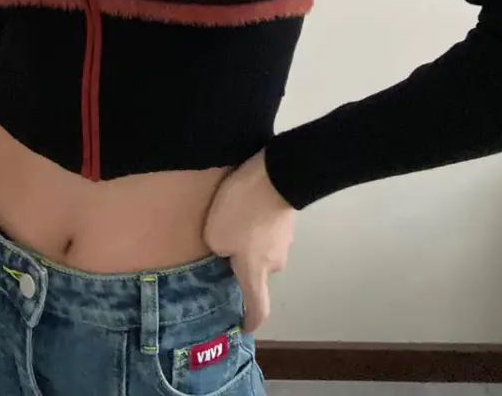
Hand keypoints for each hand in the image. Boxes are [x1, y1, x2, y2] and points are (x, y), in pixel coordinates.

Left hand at [202, 146, 295, 334]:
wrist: (276, 175)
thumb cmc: (243, 212)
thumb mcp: (215, 235)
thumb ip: (218, 249)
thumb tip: (228, 248)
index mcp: (256, 273)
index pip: (259, 308)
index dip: (252, 320)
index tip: (245, 326)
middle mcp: (275, 262)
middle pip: (258, 272)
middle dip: (242, 264)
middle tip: (222, 251)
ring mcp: (285, 239)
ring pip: (263, 247)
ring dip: (249, 240)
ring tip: (231, 220)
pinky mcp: (286, 217)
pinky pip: (267, 227)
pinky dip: (256, 222)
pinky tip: (244, 206)